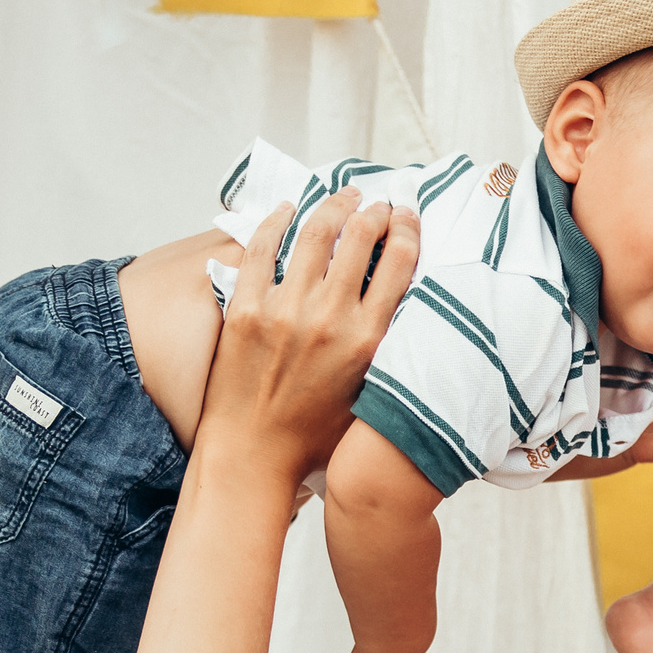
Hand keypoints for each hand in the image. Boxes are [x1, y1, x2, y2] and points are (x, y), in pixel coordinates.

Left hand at [199, 189, 419, 484]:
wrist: (253, 456)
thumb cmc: (314, 435)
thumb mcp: (371, 393)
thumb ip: (386, 347)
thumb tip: (401, 300)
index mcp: (367, 340)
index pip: (398, 262)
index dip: (407, 229)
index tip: (407, 216)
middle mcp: (328, 318)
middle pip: (360, 237)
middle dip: (374, 210)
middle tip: (378, 203)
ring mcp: (283, 310)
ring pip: (315, 234)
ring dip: (333, 205)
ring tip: (343, 196)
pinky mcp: (245, 309)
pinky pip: (262, 249)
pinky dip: (277, 221)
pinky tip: (288, 209)